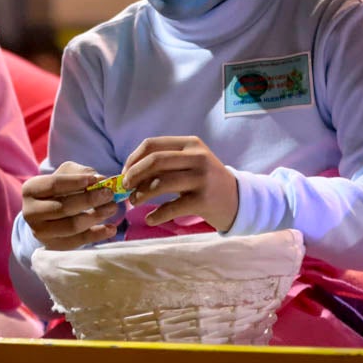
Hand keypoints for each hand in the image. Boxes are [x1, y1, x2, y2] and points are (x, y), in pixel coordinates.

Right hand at [21, 161, 119, 250]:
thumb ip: (82, 173)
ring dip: (96, 216)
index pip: (54, 185)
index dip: (76, 182)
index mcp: (31, 189)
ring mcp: (40, 232)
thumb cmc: (61, 189)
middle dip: (90, 200)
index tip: (96, 179)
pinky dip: (97, 235)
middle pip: (63, 207)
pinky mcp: (52, 247)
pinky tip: (111, 228)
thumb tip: (100, 180)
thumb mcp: (67, 174)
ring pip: (71, 226)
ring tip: (113, 208)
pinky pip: (77, 242)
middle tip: (109, 194)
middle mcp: (30, 212)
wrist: (50, 213)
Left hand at [122, 136, 238, 231]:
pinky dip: (156, 214)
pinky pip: (172, 207)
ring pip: (160, 183)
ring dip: (141, 194)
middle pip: (154, 161)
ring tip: (134, 202)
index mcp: (190, 143)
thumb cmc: (206, 181)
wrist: (238, 200)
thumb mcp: (191, 162)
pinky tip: (150, 219)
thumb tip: (128, 174)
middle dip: (133, 175)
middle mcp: (197, 157)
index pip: (152, 145)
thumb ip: (165, 163)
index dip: (133, 159)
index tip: (124, 173)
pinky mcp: (203, 200)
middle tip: (126, 188)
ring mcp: (201, 178)